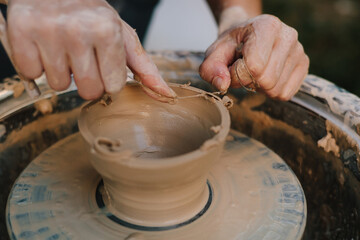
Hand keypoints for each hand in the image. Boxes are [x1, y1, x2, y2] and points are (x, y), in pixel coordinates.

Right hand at [7, 0, 175, 99]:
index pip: (113, 86)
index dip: (107, 79)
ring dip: (61, 72)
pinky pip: (32, 74)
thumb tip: (167, 95)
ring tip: (63, 48)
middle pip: (88, 91)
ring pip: (59, 86)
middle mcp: (78, 30)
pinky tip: (44, 46)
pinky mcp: (20, 32)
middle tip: (82, 57)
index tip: (103, 63)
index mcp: (108, 31)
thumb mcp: (123, 37)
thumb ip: (145, 68)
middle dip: (86, 79)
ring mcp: (47, 31)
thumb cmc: (93, 15)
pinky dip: (37, 65)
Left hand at [199, 14, 308, 99]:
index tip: (233, 65)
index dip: (238, 74)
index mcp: (266, 26)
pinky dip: (271, 92)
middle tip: (243, 71)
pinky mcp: (303, 65)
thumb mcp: (215, 53)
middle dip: (249, 82)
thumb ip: (211, 68)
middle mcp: (288, 36)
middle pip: (267, 80)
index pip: (254, 66)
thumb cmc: (232, 44)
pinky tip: (266, 76)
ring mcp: (299, 51)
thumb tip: (223, 85)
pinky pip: (286, 94)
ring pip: (276, 89)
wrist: (247, 35)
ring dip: (259, 88)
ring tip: (255, 72)